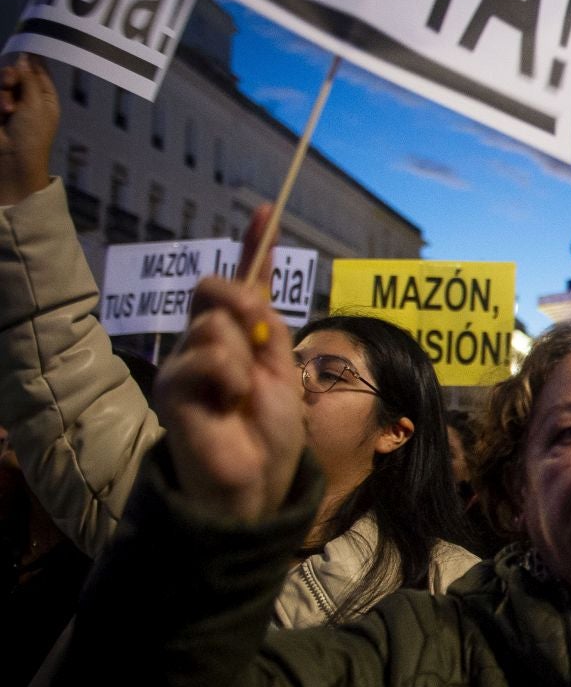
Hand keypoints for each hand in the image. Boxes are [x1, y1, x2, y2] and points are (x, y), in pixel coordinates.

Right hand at [0, 55, 57, 206]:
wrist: (13, 159)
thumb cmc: (32, 135)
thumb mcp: (36, 103)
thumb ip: (28, 79)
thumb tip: (24, 57)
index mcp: (45, 97)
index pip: (37, 70)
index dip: (29, 60)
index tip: (23, 49)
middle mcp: (27, 99)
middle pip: (14, 73)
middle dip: (10, 76)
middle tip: (10, 81)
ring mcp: (8, 105)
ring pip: (1, 84)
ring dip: (2, 94)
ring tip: (7, 110)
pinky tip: (2, 114)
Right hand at [155, 207, 304, 521]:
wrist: (257, 477)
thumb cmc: (270, 429)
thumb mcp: (282, 367)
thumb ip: (268, 324)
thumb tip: (256, 276)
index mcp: (238, 335)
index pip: (243, 280)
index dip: (255, 244)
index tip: (268, 209)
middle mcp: (205, 342)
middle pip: (214, 289)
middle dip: (243, 303)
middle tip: (262, 339)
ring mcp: (185, 362)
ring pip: (214, 325)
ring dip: (243, 358)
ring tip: (242, 394)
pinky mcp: (172, 386)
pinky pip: (208, 356)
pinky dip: (230, 377)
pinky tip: (229, 404)